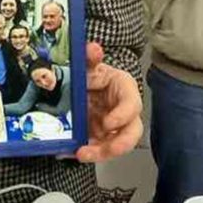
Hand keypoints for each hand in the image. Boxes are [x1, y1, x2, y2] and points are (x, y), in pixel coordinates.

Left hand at [76, 42, 142, 162]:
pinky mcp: (100, 138)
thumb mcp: (90, 65)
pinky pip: (96, 149)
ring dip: (100, 153)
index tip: (108, 123)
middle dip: (119, 144)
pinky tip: (70, 152)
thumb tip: (93, 48)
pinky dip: (85, 152)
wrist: (82, 84)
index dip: (123, 116)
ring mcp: (113, 128)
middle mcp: (124, 113)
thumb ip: (90, 57)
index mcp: (125, 91)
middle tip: (103, 149)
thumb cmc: (93, 74)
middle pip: (131, 132)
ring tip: (82, 154)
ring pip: (115, 145)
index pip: (132, 105)